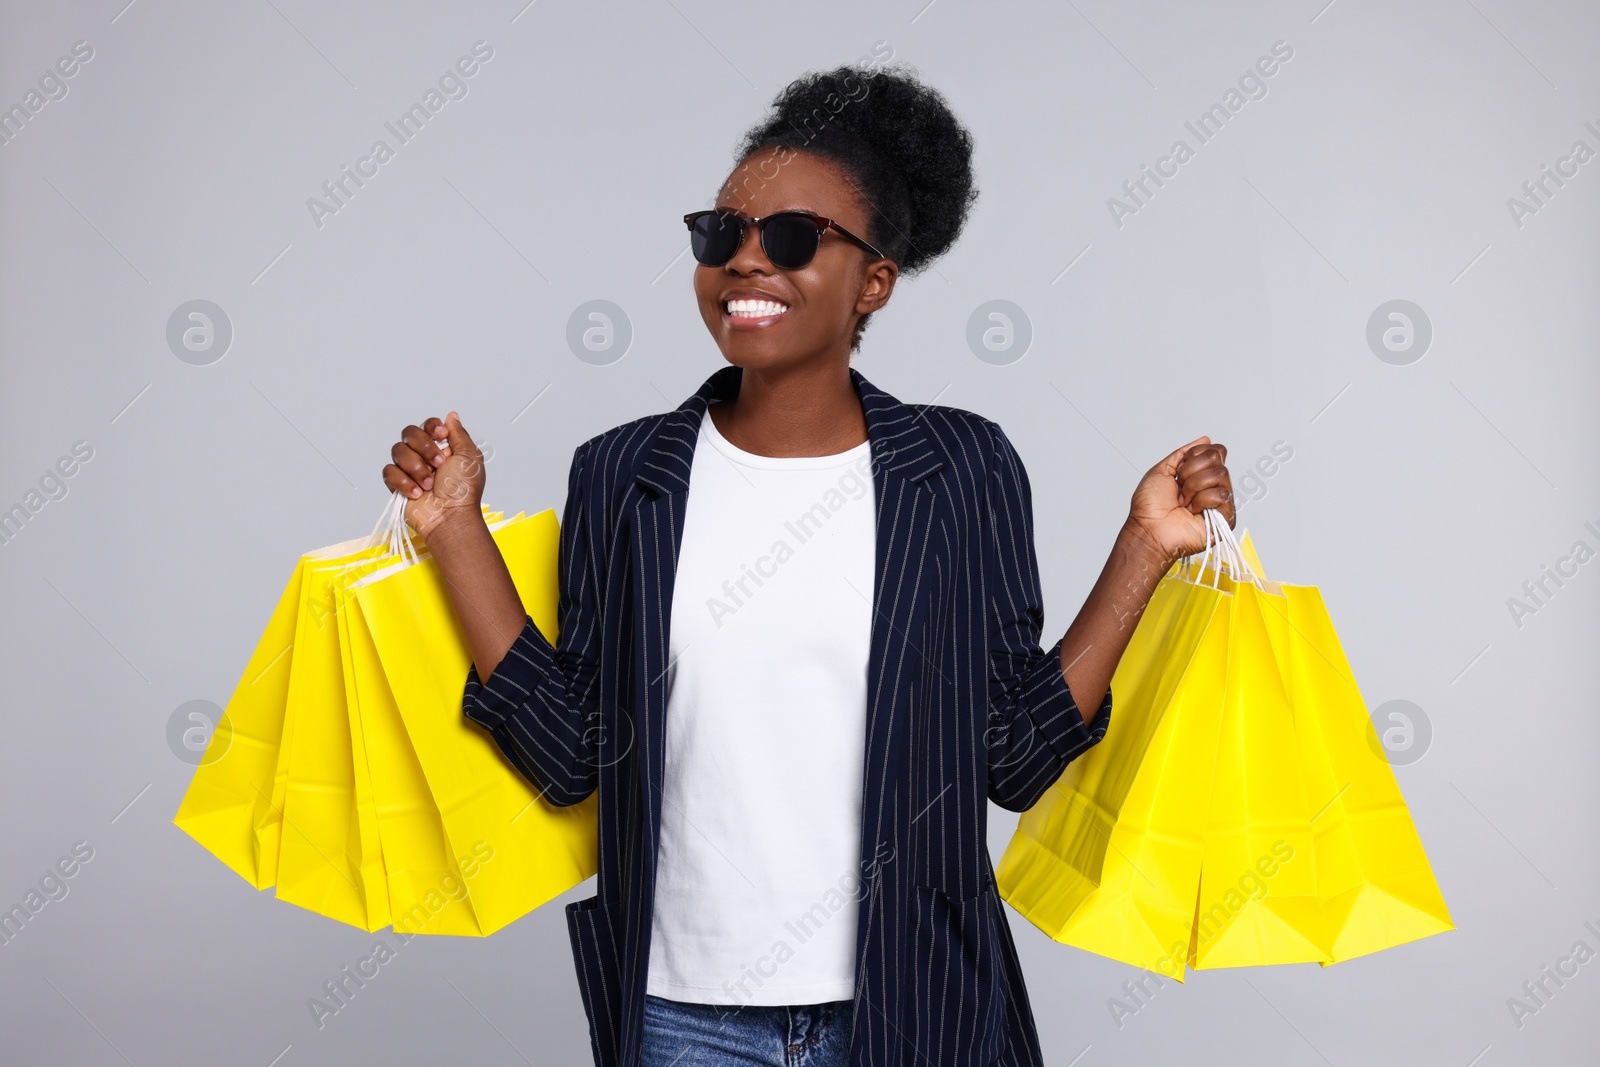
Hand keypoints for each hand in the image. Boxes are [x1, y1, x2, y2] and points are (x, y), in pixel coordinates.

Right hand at [380, 411, 485, 536]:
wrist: (451, 516)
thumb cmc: (464, 491)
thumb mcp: (470, 457)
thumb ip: (459, 434)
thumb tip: (452, 416)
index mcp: (441, 448)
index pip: (427, 425)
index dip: (431, 427)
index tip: (441, 435)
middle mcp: (424, 456)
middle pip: (409, 433)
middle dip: (424, 447)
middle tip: (438, 464)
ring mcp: (409, 470)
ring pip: (398, 451)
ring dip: (416, 468)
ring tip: (429, 484)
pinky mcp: (397, 485)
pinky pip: (389, 472)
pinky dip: (404, 482)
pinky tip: (417, 493)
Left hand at [1124, 436, 1235, 564]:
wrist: (1148, 528)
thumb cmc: (1149, 506)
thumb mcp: (1162, 470)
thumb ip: (1183, 453)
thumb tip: (1205, 440)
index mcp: (1200, 475)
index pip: (1215, 451)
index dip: (1195, 455)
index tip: (1179, 471)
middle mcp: (1212, 486)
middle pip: (1217, 458)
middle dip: (1190, 471)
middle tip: (1179, 488)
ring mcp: (1220, 501)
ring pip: (1220, 474)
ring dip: (1194, 486)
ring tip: (1184, 502)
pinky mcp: (1225, 517)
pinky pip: (1222, 494)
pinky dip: (1202, 501)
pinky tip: (1193, 512)